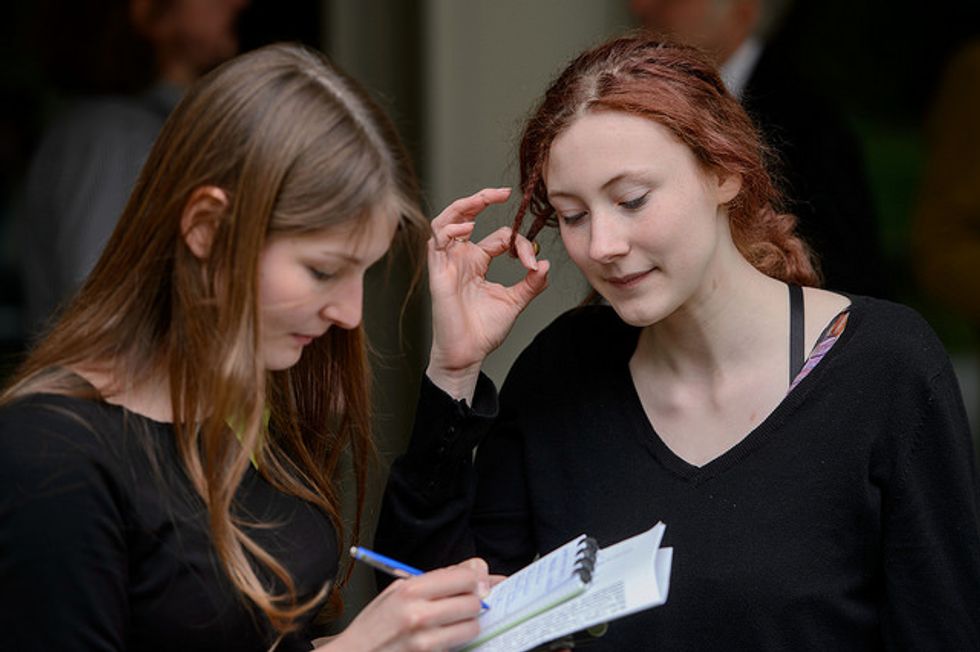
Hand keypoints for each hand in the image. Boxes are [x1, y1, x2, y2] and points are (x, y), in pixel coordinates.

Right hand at [321, 558, 490, 651]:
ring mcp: (424, 642)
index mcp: (410, 590)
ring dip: (468, 623)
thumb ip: (438, 578)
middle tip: (464, 603)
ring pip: (472, 627)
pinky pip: (459, 645)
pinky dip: (457, 640)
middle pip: (474, 602)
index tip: (478, 583)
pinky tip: (443, 636)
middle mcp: (418, 615)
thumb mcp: (399, 589)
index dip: (477, 579)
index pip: (465, 577)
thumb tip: (478, 570)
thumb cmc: (376, 622)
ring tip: (452, 621)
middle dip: (474, 602)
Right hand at [427, 188, 549, 399]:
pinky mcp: (438, 273)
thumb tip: (545, 264)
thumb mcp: (515, 302)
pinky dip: (450, 229)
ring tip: (482, 199)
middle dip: (482, 199)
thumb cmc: (484, 330)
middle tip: (502, 192)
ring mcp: (448, 263)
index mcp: (477, 262)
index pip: (499, 236)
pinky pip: (437, 242)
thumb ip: (531, 284)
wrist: (468, 354)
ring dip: (463, 206)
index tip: (532, 261)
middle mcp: (461, 258)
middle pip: (464, 216)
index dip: (519, 242)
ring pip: (445, 221)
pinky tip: (467, 228)